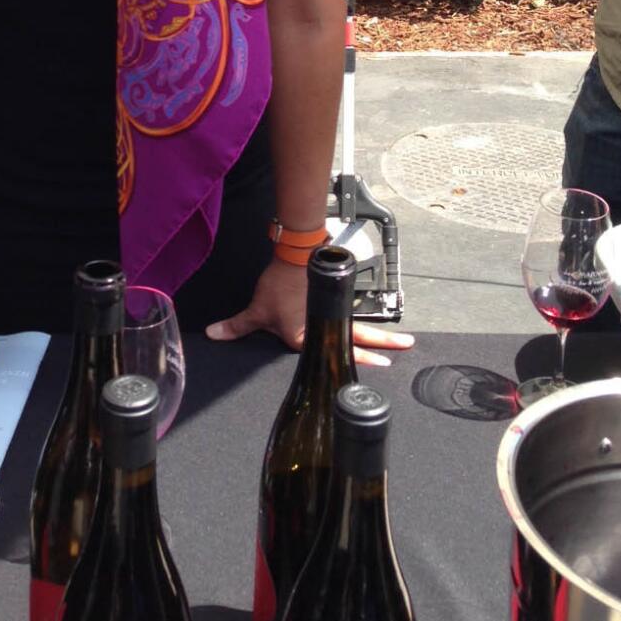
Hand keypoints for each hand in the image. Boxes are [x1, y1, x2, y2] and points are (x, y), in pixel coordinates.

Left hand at [205, 257, 414, 366]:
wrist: (293, 254)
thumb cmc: (278, 284)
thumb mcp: (256, 310)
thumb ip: (236, 326)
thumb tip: (213, 335)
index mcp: (308, 338)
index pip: (337, 354)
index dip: (361, 361)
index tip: (383, 367)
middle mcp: (325, 327)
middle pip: (360, 339)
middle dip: (383, 346)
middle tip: (407, 347)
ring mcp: (332, 311)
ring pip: (360, 328)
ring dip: (381, 335)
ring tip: (404, 341)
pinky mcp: (333, 298)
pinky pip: (352, 316)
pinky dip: (366, 325)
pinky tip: (378, 330)